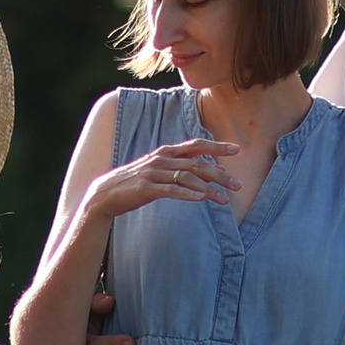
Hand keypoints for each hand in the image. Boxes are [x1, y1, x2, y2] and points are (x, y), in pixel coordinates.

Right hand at [87, 137, 240, 221]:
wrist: (106, 194)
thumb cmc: (138, 183)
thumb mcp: (163, 171)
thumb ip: (187, 168)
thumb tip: (216, 169)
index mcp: (166, 152)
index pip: (196, 145)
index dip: (216, 147)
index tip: (236, 150)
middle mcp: (162, 159)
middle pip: (197, 163)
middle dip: (220, 174)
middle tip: (238, 184)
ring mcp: (153, 173)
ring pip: (187, 177)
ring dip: (209, 188)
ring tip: (224, 200)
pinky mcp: (146, 188)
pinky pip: (171, 190)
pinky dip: (188, 193)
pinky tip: (201, 198)